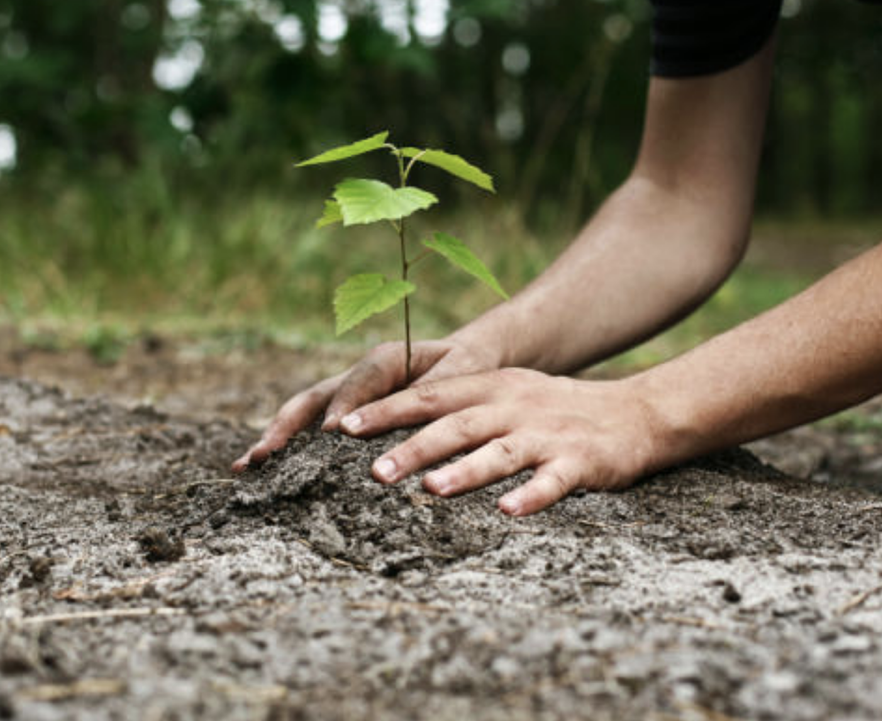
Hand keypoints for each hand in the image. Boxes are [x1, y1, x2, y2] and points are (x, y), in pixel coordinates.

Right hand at [231, 339, 500, 471]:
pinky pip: (313, 428)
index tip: (332, 434)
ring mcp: (347, 395)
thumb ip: (436, 390)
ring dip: (276, 438)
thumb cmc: (467, 368)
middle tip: (263, 456)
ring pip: (305, 413)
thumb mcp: (462, 373)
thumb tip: (406, 415)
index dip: (345, 405)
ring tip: (246, 466)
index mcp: (387, 359)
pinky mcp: (347, 413)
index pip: (360, 381)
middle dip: (287, 426)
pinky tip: (266, 472)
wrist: (466, 360)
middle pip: (314, 398)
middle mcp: (358, 376)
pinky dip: (290, 447)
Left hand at [336, 368, 664, 515]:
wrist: (634, 413)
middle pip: (458, 425)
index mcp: (493, 387)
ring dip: (465, 470)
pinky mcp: (580, 461)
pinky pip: (552, 481)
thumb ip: (461, 404)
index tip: (345, 426)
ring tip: (431, 490)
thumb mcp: (508, 393)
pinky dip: (530, 496)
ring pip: (500, 452)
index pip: (431, 396)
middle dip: (414, 446)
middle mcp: (515, 406)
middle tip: (374, 471)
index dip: (387, 410)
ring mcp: (547, 434)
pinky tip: (508, 512)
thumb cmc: (556, 408)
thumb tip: (398, 425)